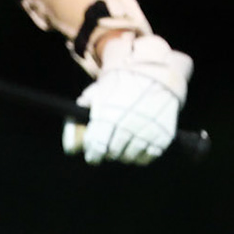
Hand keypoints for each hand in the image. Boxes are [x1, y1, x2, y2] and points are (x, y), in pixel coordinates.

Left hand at [62, 33, 191, 164]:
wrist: (156, 76)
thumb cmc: (122, 85)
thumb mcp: (99, 93)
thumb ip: (82, 113)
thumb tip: (71, 144)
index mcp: (108, 117)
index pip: (96, 147)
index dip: (93, 154)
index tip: (93, 156)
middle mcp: (127, 128)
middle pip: (112, 154)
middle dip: (109, 152)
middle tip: (110, 147)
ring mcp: (146, 133)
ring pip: (129, 158)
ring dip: (124, 154)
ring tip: (124, 144)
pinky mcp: (162, 138)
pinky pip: (147, 158)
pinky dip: (140, 156)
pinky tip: (138, 145)